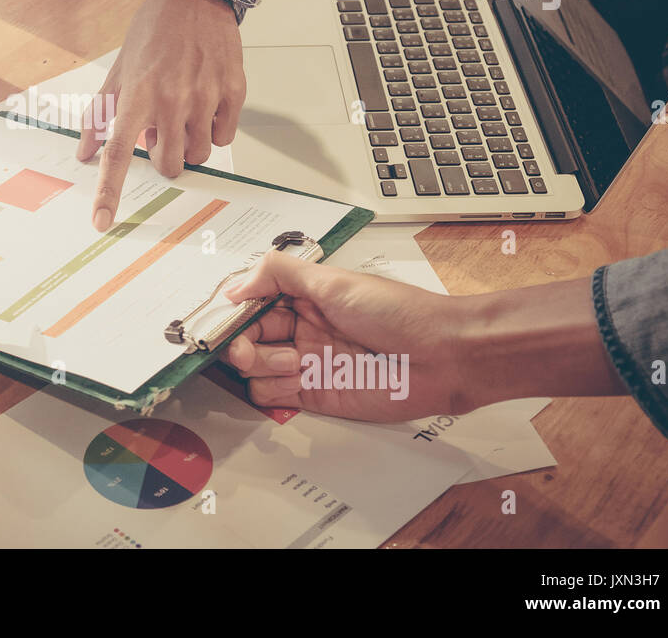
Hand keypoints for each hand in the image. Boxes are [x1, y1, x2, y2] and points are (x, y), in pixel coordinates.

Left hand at [77, 0, 244, 230]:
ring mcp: (206, 96)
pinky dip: (214, 129)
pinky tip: (206, 105)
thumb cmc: (153, 33)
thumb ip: (100, 113)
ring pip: (199, 154)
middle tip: (162, 132)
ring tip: (184, 115)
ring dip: (189, 144)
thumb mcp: (119, 70)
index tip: (102, 221)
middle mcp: (171, 98)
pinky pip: (224, 136)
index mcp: (138, 95)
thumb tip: (84, 152)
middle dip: (164, 157)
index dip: (109, 192)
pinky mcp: (233, 91)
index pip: (118, 153)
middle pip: (168, 164)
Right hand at [220, 251, 469, 420]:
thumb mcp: (336, 281)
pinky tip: (297, 379)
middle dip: (238, 339)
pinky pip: (270, 394)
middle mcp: (302, 327)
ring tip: (292, 361)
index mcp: (305, 296)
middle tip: (244, 343)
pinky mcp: (313, 395)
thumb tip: (236, 283)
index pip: (251, 300)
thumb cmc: (401, 314)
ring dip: (259, 364)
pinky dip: (272, 388)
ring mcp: (306, 362)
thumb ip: (280, 273)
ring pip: (252, 367)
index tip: (224, 314)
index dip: (233, 308)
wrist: (442, 357)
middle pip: (244, 334)